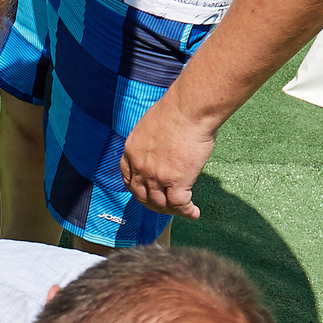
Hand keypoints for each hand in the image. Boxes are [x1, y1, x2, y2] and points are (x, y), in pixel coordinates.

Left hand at [118, 99, 216, 220]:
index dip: (138, 190)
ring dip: (171, 210)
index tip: (147, 194)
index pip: (128, 180)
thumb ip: (150, 143)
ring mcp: (157, 177)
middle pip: (142, 196)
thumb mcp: (150, 126)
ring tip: (181, 210)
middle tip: (165, 207)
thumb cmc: (176, 110)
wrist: (189, 109)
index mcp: (131, 152)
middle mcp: (140, 168)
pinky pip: (179, 204)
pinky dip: (187, 212)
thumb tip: (161, 150)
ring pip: (160, 204)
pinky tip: (194, 213)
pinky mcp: (176, 182)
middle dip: (153, 204)